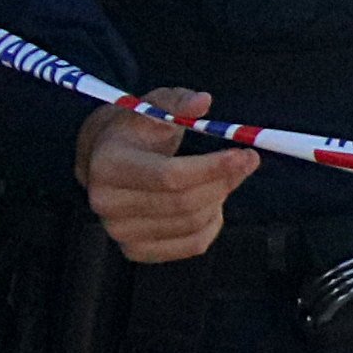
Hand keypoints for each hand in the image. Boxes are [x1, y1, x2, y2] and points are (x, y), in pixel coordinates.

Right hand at [76, 85, 259, 263]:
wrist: (106, 160)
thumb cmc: (136, 130)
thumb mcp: (154, 105)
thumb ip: (179, 102)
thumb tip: (203, 101)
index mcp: (109, 164)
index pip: (169, 176)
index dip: (212, 168)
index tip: (245, 155)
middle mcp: (107, 202)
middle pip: (184, 203)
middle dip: (223, 181)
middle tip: (247, 162)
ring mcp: (119, 232)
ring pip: (192, 224)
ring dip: (219, 200)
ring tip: (222, 179)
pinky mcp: (136, 251)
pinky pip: (192, 245)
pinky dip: (212, 225)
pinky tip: (210, 203)